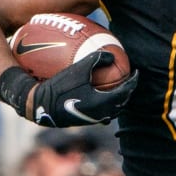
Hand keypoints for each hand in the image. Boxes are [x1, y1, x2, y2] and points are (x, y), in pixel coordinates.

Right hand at [2, 54, 139, 127]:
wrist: (39, 105)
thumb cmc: (58, 86)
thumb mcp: (78, 69)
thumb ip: (96, 59)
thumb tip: (111, 54)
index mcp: (102, 102)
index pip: (125, 92)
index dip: (133, 82)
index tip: (136, 73)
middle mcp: (99, 114)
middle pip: (121, 104)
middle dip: (126, 93)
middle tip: (128, 82)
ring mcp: (91, 120)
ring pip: (110, 111)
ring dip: (116, 101)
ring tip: (116, 90)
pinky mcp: (81, 121)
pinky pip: (98, 113)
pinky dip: (103, 104)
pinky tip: (96, 96)